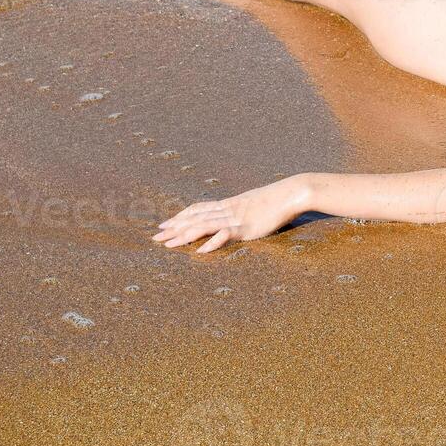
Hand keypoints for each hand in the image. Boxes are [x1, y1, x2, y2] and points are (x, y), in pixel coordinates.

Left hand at [153, 175, 309, 252]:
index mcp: (228, 204)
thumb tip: (238, 214)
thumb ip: (242, 208)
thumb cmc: (276, 199)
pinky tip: (199, 252)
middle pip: (194, 218)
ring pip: (203, 226)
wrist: (290, 193)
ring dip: (184, 236)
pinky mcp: (245, 228)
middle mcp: (227, 210)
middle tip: (155, 238)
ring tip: (168, 245)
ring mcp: (235, 219)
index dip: (180, 216)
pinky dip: (211, 244)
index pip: (198, 209)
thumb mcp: (254, 203)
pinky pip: (224, 236)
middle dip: (174, 228)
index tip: (165, 224)